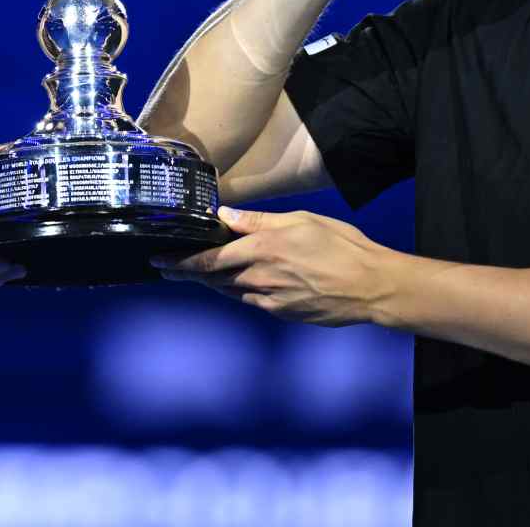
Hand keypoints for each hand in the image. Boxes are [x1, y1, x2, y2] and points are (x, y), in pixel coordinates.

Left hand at [154, 206, 400, 326]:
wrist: (370, 287)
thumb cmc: (340, 246)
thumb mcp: (300, 221)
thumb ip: (258, 221)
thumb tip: (225, 216)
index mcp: (261, 250)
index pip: (209, 259)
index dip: (180, 262)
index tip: (159, 261)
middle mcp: (259, 278)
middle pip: (212, 278)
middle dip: (188, 273)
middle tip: (167, 269)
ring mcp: (270, 299)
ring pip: (229, 291)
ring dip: (210, 283)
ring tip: (196, 275)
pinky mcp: (282, 313)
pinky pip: (250, 302)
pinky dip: (236, 292)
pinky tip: (236, 286)